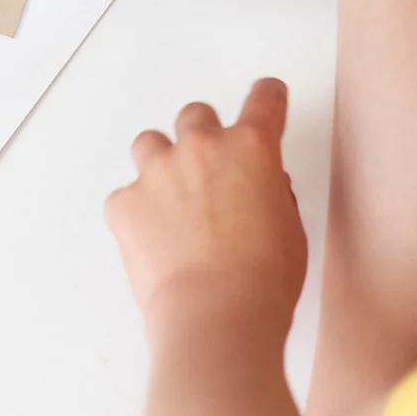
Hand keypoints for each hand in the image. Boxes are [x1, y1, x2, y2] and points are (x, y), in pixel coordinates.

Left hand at [106, 79, 307, 342]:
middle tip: (209, 172)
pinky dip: (135, 213)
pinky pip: (124, 196)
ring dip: (161, 165)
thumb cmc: (264, 281)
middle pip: (195, 115)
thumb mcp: (291, 231)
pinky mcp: (125, 204)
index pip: (264, 100)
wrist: (216, 318)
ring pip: (149, 143)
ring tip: (171, 203)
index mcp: (251, 148)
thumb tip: (260, 186)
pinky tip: (151, 242)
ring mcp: (158, 172)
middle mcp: (201, 147)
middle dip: (202, 137)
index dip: (267, 98)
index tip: (266, 99)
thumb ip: (274, 194)